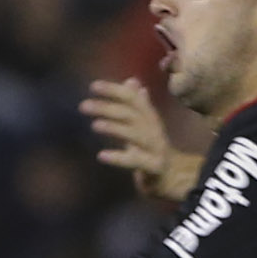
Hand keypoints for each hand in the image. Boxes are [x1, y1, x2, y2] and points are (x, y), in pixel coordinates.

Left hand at [83, 77, 195, 201]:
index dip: (114, 90)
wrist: (172, 177)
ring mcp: (156, 148)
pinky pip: (136, 161)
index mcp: (149, 118)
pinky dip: (118, 158)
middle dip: (108, 108)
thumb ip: (138, 104)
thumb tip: (132, 81)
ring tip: (95, 125)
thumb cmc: (152, 148)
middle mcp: (154, 130)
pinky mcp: (154, 167)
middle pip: (131, 114)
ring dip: (115, 128)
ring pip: (135, 134)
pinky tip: (101, 156)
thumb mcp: (145, 125)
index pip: (132, 99)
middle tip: (84, 106)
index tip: (93, 86)